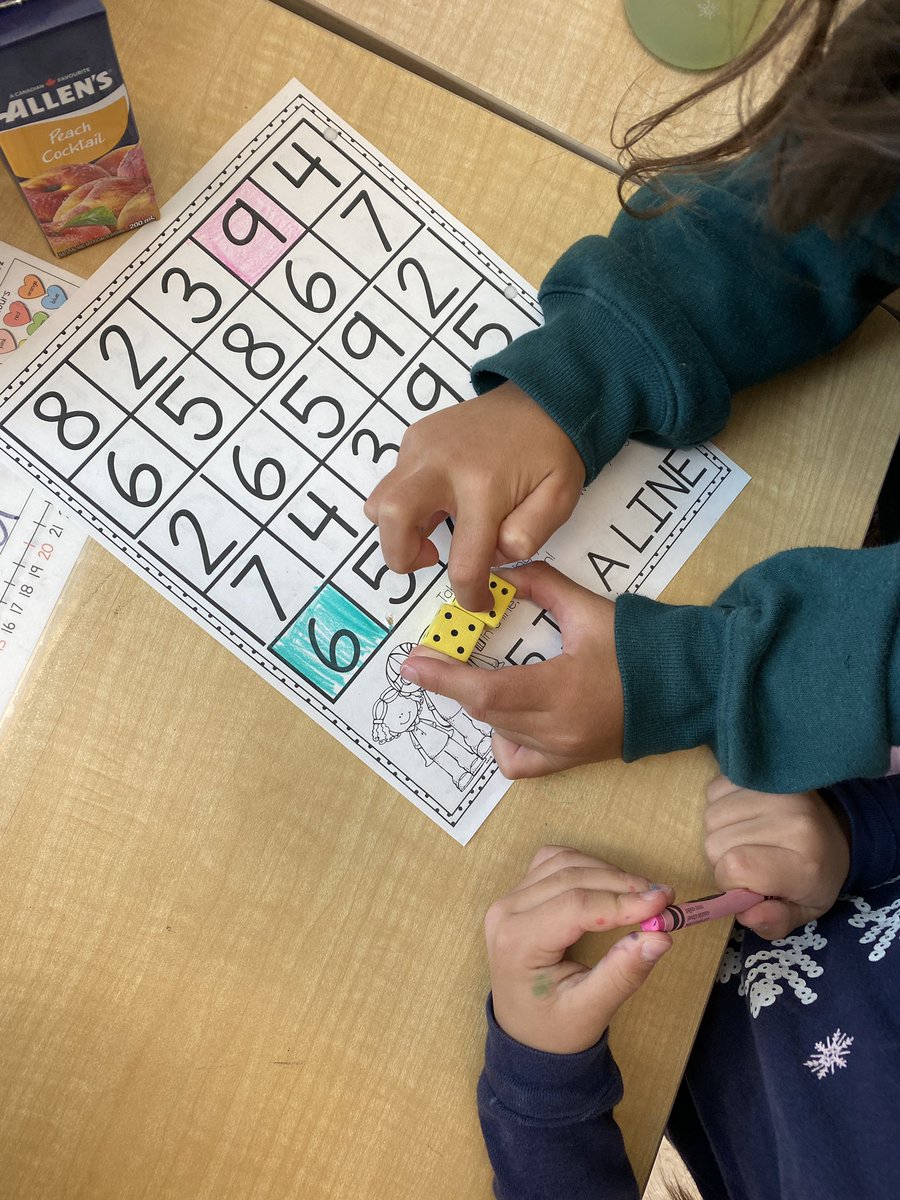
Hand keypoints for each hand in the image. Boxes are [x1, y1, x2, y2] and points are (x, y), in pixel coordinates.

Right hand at [364, 381, 584, 611]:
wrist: (544, 396)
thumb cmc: (553, 452)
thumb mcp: (560, 498)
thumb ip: (529, 534)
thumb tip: (494, 556)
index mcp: (484, 486)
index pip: (464, 560)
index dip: (469, 594)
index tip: (479, 601)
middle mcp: (443, 465)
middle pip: (392, 520)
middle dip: (401, 557)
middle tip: (429, 560)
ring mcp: (422, 447)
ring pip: (379, 501)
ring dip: (396, 530)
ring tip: (434, 530)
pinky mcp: (415, 438)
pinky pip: (393, 480)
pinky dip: (405, 502)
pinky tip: (439, 500)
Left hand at [399, 562, 623, 777]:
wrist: (687, 686)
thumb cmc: (641, 645)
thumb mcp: (589, 606)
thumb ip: (541, 584)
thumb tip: (499, 572)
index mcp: (561, 690)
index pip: (485, 691)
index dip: (443, 679)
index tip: (410, 665)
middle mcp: (557, 728)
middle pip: (485, 711)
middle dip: (451, 684)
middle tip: (430, 659)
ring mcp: (562, 750)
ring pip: (498, 731)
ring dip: (478, 702)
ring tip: (473, 674)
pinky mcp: (570, 761)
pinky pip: (519, 762)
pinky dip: (502, 740)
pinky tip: (506, 715)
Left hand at [485, 846, 673, 1053]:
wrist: (525, 1035)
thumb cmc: (554, 1028)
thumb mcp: (591, 1011)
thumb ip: (623, 973)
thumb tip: (660, 937)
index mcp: (517, 942)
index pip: (576, 905)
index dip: (622, 901)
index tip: (664, 904)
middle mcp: (506, 913)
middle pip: (571, 877)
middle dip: (623, 884)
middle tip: (664, 898)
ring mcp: (509, 899)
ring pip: (564, 862)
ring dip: (607, 871)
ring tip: (643, 894)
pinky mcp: (519, 894)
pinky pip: (554, 862)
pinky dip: (587, 865)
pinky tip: (610, 884)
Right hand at [704, 776, 850, 939]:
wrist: (837, 827)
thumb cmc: (815, 874)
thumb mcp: (804, 910)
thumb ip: (775, 922)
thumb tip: (746, 914)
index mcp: (805, 862)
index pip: (735, 867)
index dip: (729, 882)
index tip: (746, 885)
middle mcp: (791, 820)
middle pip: (715, 844)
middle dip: (722, 860)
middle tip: (748, 861)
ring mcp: (775, 790)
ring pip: (710, 818)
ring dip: (720, 833)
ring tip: (746, 838)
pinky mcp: (761, 772)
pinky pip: (713, 791)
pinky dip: (721, 808)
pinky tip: (743, 816)